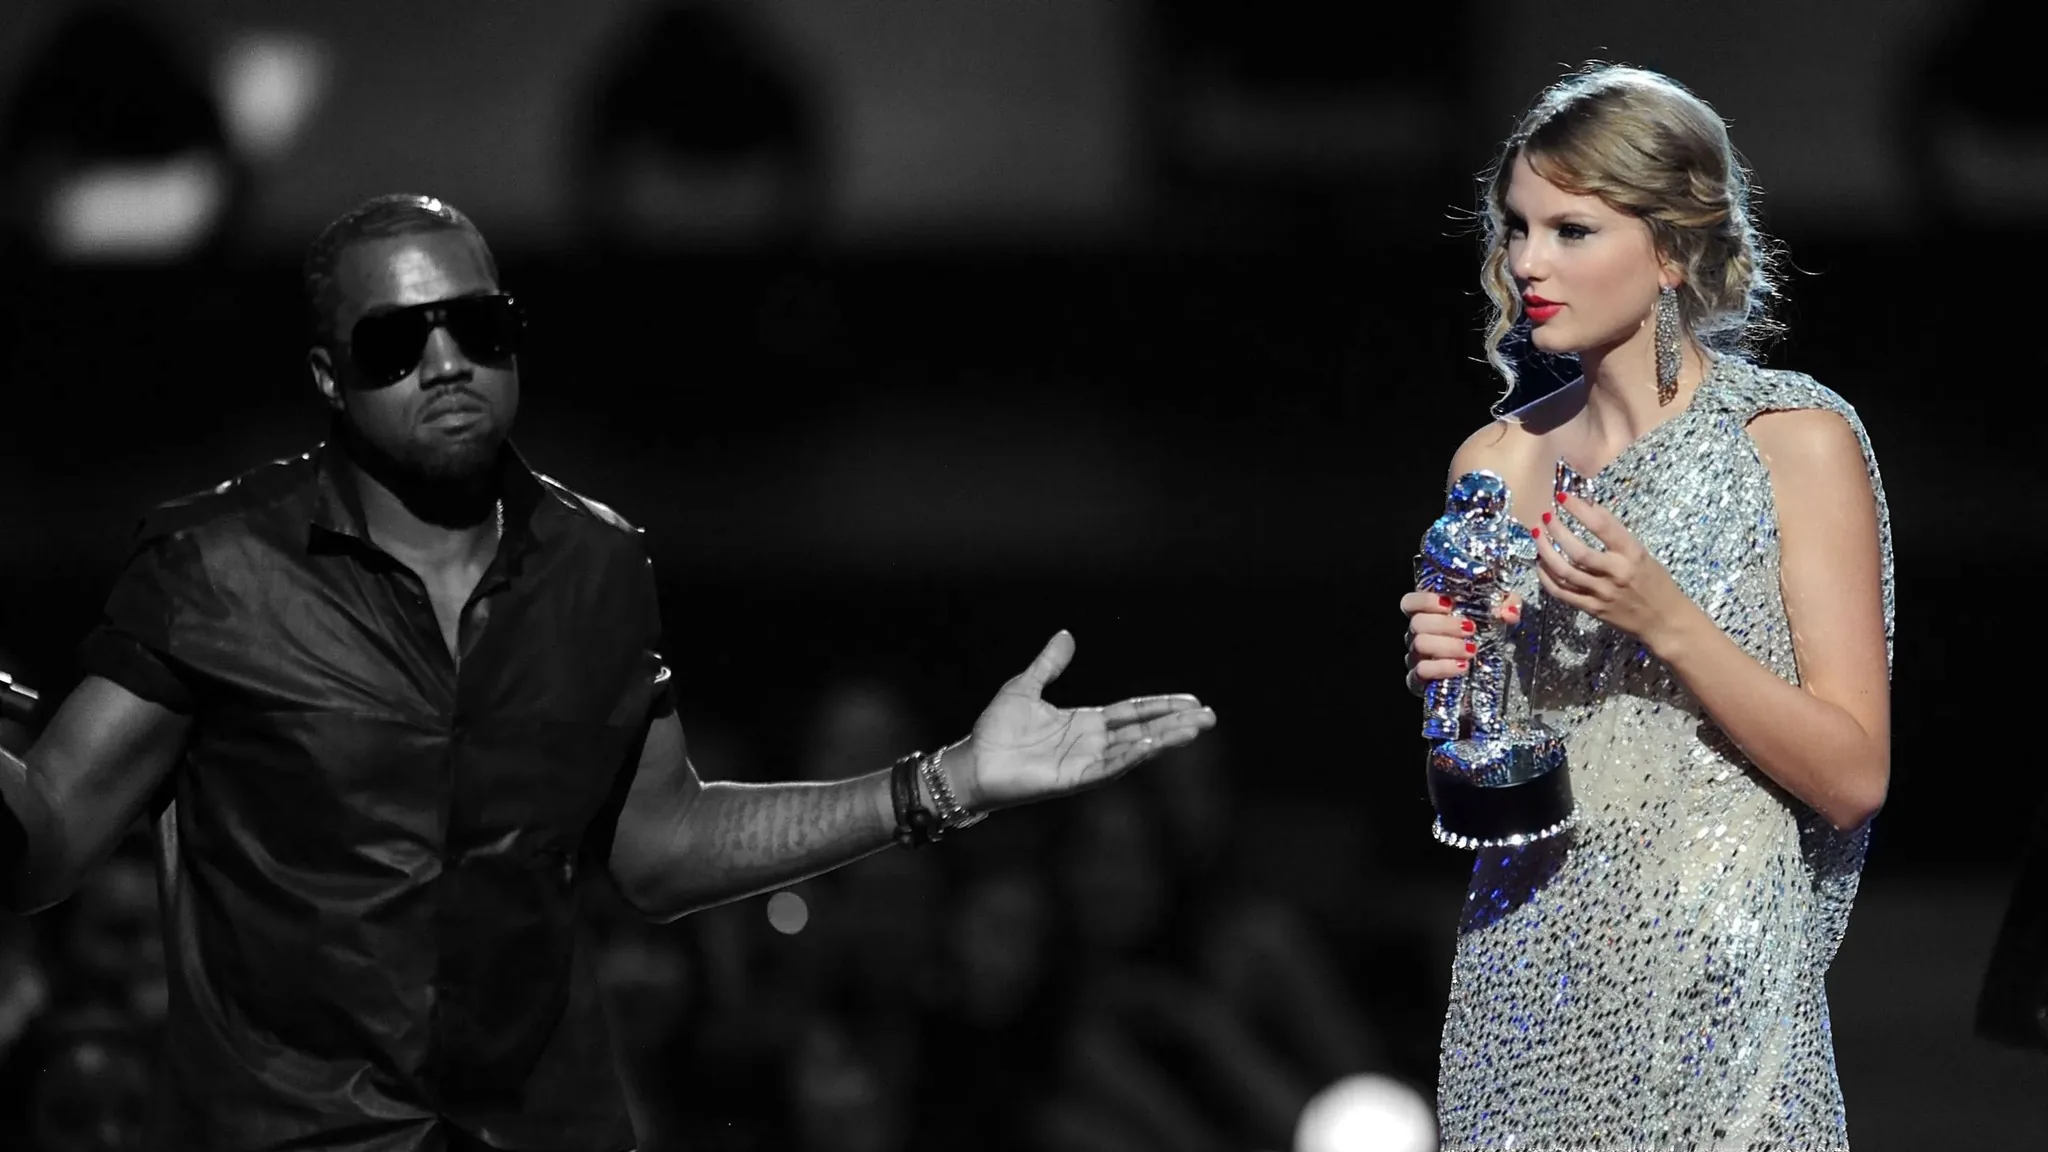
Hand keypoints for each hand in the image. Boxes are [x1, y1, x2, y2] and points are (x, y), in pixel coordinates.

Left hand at [952, 631, 1215, 811]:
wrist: (972, 761)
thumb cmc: (995, 730)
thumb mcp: (1025, 687)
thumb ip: (1049, 665)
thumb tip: (1066, 635)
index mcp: (1085, 722)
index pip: (1133, 712)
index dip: (1162, 705)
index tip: (1193, 701)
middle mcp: (1092, 743)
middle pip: (1143, 729)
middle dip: (1176, 723)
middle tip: (1210, 716)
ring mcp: (1086, 763)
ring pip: (1134, 749)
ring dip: (1165, 739)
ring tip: (1195, 727)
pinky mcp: (1075, 779)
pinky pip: (1109, 767)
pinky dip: (1131, 756)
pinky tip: (1153, 743)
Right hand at [1399, 590, 1522, 695]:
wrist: (1484, 678)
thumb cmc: (1485, 639)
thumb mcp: (1499, 617)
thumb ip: (1508, 606)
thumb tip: (1509, 612)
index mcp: (1429, 615)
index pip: (1410, 602)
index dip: (1424, 600)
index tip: (1448, 603)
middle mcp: (1417, 635)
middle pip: (1417, 623)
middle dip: (1445, 624)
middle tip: (1471, 628)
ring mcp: (1416, 658)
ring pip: (1420, 645)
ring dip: (1447, 645)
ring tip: (1472, 649)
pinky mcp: (1418, 681)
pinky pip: (1421, 672)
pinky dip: (1442, 667)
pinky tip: (1462, 666)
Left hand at [1535, 494, 1692, 651]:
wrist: (1664, 621)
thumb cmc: (1655, 582)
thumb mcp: (1641, 553)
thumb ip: (1615, 534)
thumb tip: (1589, 507)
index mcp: (1632, 554)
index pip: (1602, 526)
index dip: (1579, 509)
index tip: (1562, 496)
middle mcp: (1616, 573)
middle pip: (1578, 551)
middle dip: (1556, 531)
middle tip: (1545, 516)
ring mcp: (1602, 593)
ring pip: (1564, 572)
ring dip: (1545, 551)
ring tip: (1538, 535)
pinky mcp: (1592, 609)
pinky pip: (1562, 592)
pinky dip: (1546, 577)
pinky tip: (1540, 563)